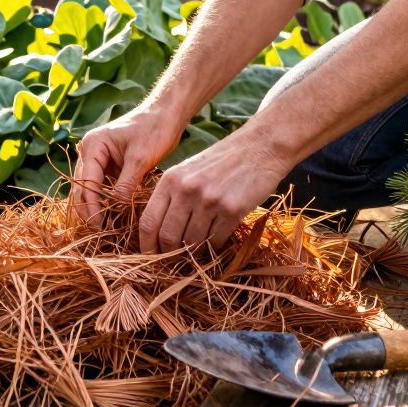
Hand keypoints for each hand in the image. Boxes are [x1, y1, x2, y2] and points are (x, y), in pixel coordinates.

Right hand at [72, 106, 184, 222]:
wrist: (166, 115)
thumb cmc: (154, 130)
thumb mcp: (140, 158)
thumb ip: (126, 183)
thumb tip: (116, 208)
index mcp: (93, 145)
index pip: (86, 181)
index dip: (91, 206)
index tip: (98, 225)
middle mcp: (90, 151)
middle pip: (82, 186)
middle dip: (88, 208)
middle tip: (98, 230)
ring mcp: (98, 158)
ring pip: (89, 187)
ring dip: (95, 205)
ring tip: (102, 226)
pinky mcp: (109, 165)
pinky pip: (102, 185)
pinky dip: (105, 199)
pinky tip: (111, 214)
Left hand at [138, 128, 287, 252]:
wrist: (260, 147)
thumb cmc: (221, 161)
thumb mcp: (187, 170)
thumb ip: (171, 196)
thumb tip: (158, 233)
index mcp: (170, 180)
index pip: (148, 222)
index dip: (147, 245)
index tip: (150, 256)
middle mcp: (186, 190)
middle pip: (167, 237)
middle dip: (170, 254)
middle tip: (177, 259)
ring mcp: (209, 200)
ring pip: (192, 243)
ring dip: (195, 251)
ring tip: (200, 247)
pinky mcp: (232, 210)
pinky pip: (216, 241)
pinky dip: (214, 246)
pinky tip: (217, 238)